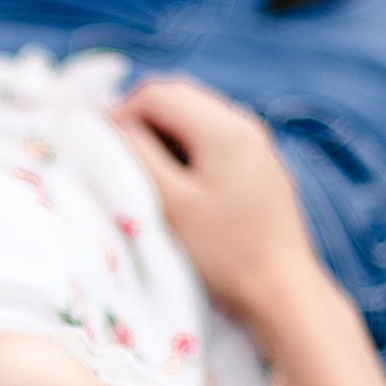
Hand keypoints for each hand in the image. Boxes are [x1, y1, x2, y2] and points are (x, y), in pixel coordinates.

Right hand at [110, 77, 325, 327]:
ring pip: (196, 116)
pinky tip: (179, 185)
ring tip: (146, 172)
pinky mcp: (261, 167)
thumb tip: (112, 123)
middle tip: (119, 156)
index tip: (102, 147)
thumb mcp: (172, 204)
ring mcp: (257, 145)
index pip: (158, 93)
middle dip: (142, 118)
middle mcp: (245, 125)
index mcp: (224, 128)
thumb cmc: (225, 253)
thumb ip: (138, 156)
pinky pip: (215, 139)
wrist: (282, 291)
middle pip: (180, 96)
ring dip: (164, 133)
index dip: (121, 112)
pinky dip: (187, 149)